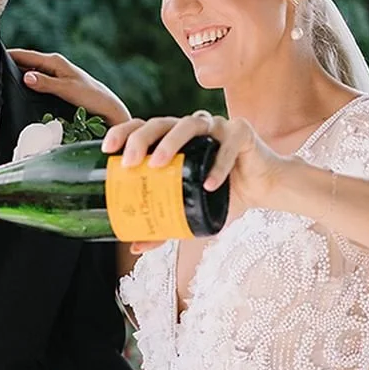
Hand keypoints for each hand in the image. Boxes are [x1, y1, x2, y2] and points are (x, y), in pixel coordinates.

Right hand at [10, 49, 130, 128]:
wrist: (108, 110)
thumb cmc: (92, 97)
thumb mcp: (67, 89)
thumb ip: (46, 83)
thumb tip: (25, 76)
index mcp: (55, 61)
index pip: (25, 55)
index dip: (7, 56)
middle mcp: (54, 66)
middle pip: (25, 64)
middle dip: (9, 67)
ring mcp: (54, 76)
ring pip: (29, 74)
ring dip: (17, 78)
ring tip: (0, 84)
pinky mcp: (56, 86)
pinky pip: (36, 83)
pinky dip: (26, 86)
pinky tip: (19, 94)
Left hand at [102, 111, 284, 211]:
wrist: (262, 190)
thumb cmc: (222, 195)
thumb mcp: (189, 213)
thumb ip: (164, 228)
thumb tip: (136, 247)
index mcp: (174, 140)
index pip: (143, 127)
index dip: (123, 133)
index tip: (106, 150)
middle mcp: (192, 128)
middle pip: (161, 122)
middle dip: (141, 139)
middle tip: (130, 162)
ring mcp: (216, 126)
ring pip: (190, 123)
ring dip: (171, 142)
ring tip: (159, 165)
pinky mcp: (241, 132)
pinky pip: (227, 144)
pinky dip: (217, 165)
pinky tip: (208, 185)